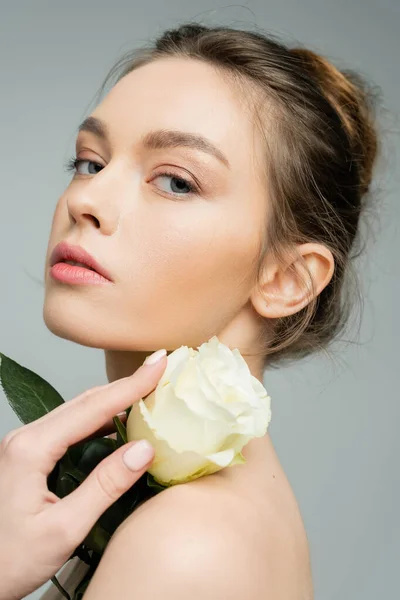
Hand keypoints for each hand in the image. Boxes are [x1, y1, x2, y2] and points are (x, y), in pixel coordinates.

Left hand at [0, 351, 166, 599]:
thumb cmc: (10, 560)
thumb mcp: (63, 529)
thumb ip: (105, 487)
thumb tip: (144, 449)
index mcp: (31, 449)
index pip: (92, 408)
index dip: (131, 385)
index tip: (159, 364)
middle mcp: (26, 437)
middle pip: (85, 401)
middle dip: (125, 384)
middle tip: (159, 369)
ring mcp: (25, 444)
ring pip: (78, 411)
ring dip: (114, 399)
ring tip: (147, 391)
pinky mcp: (29, 454)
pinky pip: (70, 426)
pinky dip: (99, 418)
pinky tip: (118, 422)